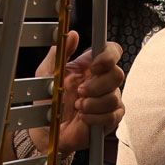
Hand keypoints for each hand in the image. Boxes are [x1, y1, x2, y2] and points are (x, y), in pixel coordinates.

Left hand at [34, 33, 124, 154]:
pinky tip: (84, 118)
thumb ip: (59, 52)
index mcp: (90, 66)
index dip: (109, 56)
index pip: (112, 51)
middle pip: (117, 74)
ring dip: (93, 103)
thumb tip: (72, 34)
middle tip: (80, 92)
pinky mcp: (110, 118)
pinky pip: (113, 115)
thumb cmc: (47, 101)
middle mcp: (102, 81)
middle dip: (97, 85)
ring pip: (114, 96)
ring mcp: (109, 99)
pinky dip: (95, 117)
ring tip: (78, 107)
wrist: (46, 130)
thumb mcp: (47, 73)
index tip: (94, 66)